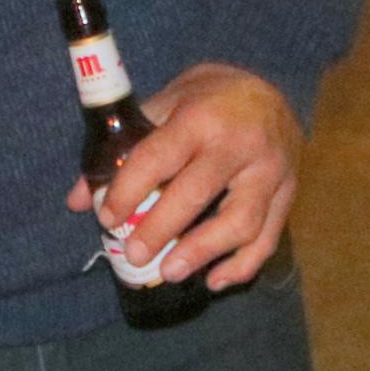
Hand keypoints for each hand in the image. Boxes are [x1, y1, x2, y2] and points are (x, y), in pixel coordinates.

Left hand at [60, 61, 302, 290]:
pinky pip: (269, 237)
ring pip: (241, 221)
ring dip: (203, 252)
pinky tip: (214, 280)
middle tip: (134, 253)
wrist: (273, 89)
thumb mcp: (165, 104)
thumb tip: (80, 199)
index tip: (107, 219)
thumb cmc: (209, 97)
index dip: (129, 191)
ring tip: (169, 273)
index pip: (158, 158)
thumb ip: (125, 147)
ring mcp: (270, 170)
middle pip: (197, 193)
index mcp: (200, 117)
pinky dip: (242, 265)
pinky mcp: (289, 193)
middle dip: (161, 228)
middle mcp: (239, 144)